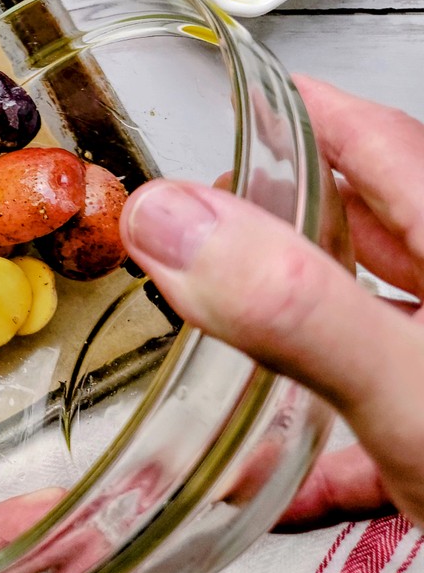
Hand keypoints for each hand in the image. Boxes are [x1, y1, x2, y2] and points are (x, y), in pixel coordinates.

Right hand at [120, 75, 423, 529]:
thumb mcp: (416, 397)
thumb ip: (294, 303)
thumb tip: (173, 220)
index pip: (380, 141)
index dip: (303, 111)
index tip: (233, 97)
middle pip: (376, 224)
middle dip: (285, 211)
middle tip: (205, 213)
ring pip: (381, 321)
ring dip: (303, 320)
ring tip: (227, 323)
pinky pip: (390, 419)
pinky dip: (329, 436)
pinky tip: (284, 475)